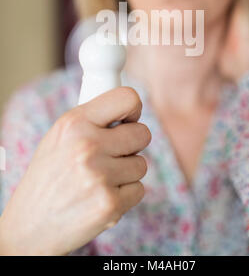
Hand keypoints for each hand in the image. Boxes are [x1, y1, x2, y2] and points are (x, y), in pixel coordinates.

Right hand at [0, 87, 150, 255]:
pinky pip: (139, 190)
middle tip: (112, 155)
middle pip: (142, 133)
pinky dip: (125, 196)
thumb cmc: (49, 177)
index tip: (129, 120)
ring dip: (127, 173)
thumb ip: (91, 121)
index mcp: (74, 123)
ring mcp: (99, 176)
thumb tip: (128, 111)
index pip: (127, 98)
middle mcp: (87, 146)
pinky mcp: (110, 204)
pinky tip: (101, 197)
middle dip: (132, 145)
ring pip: (141, 164)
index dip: (134, 109)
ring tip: (100, 180)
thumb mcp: (59, 137)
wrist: (29, 226)